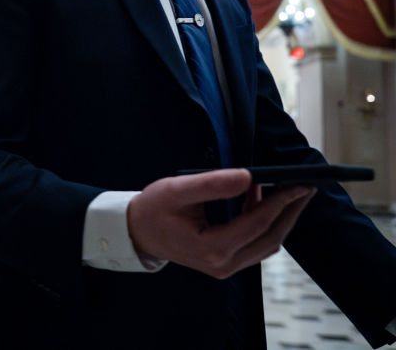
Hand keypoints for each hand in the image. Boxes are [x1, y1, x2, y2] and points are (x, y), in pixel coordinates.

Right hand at [127, 169, 314, 279]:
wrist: (137, 232)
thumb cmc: (153, 209)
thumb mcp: (177, 190)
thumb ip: (212, 184)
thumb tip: (248, 176)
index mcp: (212, 248)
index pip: (257, 224)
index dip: (281, 202)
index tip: (299, 183)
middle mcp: (223, 264)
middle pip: (270, 238)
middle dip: (291, 211)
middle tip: (307, 187)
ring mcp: (226, 267)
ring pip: (267, 243)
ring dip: (281, 218)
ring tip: (290, 191)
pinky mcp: (226, 263)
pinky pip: (255, 244)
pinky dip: (265, 223)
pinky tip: (263, 200)